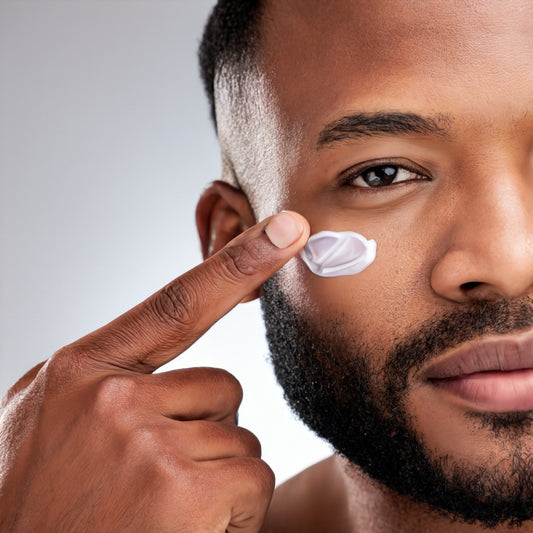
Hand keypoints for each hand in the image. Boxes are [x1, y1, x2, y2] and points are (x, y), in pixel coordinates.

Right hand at [0, 211, 308, 532]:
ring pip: (239, 438)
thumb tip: (165, 367)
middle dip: (205, 430)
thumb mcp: (50, 423)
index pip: (176, 304)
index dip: (238, 263)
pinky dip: (235, 512)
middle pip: (222, 388)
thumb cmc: (35, 506)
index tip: (289, 229)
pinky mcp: (184, 492)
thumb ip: (108, 382)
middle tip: (153, 480)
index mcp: (81, 371)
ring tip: (157, 512)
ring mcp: (149, 444)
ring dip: (215, 476)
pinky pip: (253, 478)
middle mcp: (114, 399)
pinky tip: (185, 532)